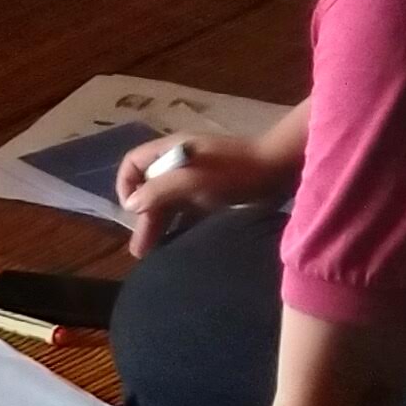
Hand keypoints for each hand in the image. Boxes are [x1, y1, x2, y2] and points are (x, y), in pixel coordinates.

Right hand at [116, 133, 289, 259]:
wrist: (279, 168)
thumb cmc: (234, 171)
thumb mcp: (192, 179)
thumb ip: (159, 190)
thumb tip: (130, 205)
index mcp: (171, 151)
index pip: (133, 164)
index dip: (126, 186)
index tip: (133, 211)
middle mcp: (180, 163)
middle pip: (150, 188)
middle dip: (142, 217)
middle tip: (139, 251)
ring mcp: (197, 179)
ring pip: (168, 202)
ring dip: (158, 225)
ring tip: (151, 254)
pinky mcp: (213, 193)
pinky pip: (187, 210)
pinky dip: (178, 226)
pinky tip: (176, 245)